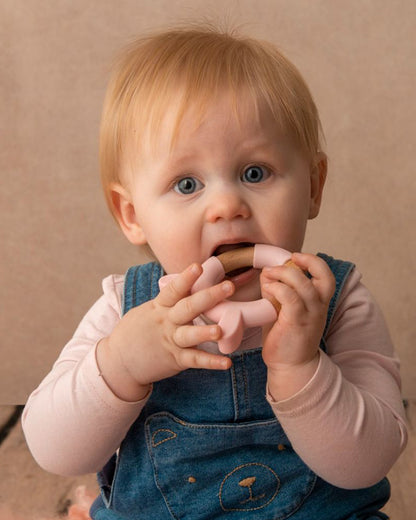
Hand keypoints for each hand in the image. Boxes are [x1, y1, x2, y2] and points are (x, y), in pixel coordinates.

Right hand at [97, 263, 233, 400]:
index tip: (198, 266)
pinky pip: (194, 360)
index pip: (173, 289)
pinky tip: (227, 362)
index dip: (186, 278)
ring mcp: (170, 341)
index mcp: (160, 307)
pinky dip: (211, 362)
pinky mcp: (175, 360)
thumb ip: (167, 300)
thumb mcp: (147, 311)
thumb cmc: (135, 332)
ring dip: (205, 332)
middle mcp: (166, 322)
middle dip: (209, 296)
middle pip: (188, 307)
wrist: (118, 361)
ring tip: (220, 330)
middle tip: (229, 286)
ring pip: (190, 335)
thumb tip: (186, 284)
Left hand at [260, 253, 334, 399]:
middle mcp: (319, 306)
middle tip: (287, 260)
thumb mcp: (283, 308)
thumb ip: (278, 290)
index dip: (313, 261)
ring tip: (269, 274)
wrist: (290, 366)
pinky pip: (291, 299)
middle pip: (324, 276)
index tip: (294, 257)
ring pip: (305, 285)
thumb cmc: (286, 336)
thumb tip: (267, 273)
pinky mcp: (297, 323)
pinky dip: (278, 288)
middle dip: (308, 261)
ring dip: (285, 274)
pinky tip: (267, 289)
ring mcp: (310, 315)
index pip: (326, 275)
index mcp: (319, 301)